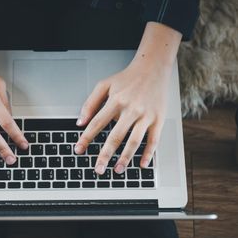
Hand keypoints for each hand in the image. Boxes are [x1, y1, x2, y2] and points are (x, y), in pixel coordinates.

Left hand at [74, 22, 180, 174]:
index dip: (86, 138)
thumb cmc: (127, 78)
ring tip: (117, 170)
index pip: (97, 123)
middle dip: (105, 155)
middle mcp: (131, 109)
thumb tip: (80, 122)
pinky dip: (148, 153)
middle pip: (115, 137)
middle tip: (98, 169)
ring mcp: (146, 116)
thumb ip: (90, 103)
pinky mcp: (158, 119)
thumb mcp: (105, 85)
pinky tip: (141, 164)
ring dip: (125, 158)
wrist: (153, 67)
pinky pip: (154, 140)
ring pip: (135, 141)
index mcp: (116, 101)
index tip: (78, 150)